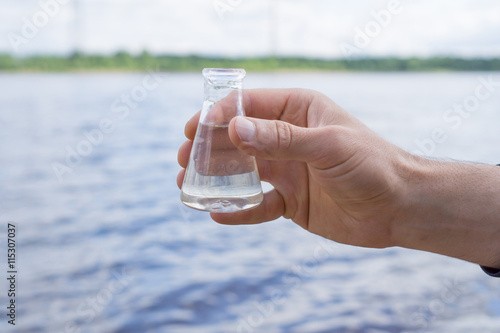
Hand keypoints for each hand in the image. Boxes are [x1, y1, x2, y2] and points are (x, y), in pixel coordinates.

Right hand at [178, 89, 412, 248]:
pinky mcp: (291, 201)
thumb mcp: (326, 145)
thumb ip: (280, 138)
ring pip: (243, 172)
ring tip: (186, 186)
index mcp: (297, 111)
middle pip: (239, 140)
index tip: (192, 130)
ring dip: (216, 178)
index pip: (249, 107)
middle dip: (209, 149)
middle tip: (183, 161)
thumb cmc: (372, 165)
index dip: (219, 116)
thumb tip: (233, 129)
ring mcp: (288, 171)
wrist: (399, 207)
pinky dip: (238, 211)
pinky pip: (258, 206)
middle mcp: (288, 138)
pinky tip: (217, 214)